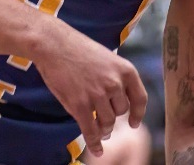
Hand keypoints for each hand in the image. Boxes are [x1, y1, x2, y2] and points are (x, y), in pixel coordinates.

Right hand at [30, 25, 147, 158]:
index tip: (134, 123)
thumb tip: (117, 102)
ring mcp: (98, 95)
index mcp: (125, 70)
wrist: (52, 43)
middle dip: (112, 117)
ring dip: (103, 129)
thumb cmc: (76, 48)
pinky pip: (91, 130)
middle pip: (120, 112)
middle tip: (104, 122)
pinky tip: (96, 149)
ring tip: (98, 130)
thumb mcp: (105, 57)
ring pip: (108, 122)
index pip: (140, 98)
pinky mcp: (80, 105)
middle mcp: (115, 84)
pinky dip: (94, 143)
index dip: (138, 114)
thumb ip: (114, 77)